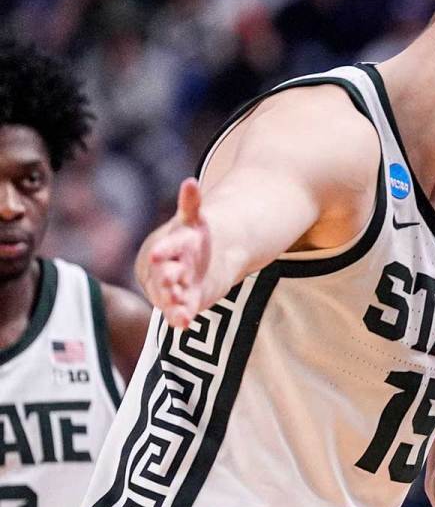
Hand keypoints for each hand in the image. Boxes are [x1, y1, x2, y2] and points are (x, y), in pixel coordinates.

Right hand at [139, 178, 212, 327]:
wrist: (203, 258)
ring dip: (172, 301)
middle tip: (173, 279)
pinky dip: (179, 317)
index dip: (163, 250)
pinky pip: (177, 312)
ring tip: (179, 306)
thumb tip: (190, 182)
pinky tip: (183, 323)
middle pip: (164, 274)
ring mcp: (174, 287)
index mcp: (168, 246)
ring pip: (168, 295)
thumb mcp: (195, 221)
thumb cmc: (194, 237)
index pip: (164, 248)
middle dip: (167, 277)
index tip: (159, 254)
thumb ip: (191, 205)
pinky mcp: (184, 303)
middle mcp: (166, 268)